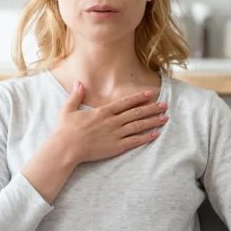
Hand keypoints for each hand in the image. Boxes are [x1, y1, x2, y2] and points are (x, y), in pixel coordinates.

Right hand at [54, 82, 168, 165]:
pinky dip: (147, 137)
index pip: (125, 102)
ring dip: (153, 121)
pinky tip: (156, 134)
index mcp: (103, 112)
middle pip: (136, 113)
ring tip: (165, 118)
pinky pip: (135, 141)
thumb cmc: (65, 130)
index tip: (150, 94)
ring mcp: (115, 134)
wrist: (66, 148)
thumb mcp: (68, 109)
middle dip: (152, 108)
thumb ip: (76, 95)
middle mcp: (112, 121)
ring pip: (139, 125)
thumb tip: (79, 82)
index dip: (139, 98)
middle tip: (165, 105)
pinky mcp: (116, 147)